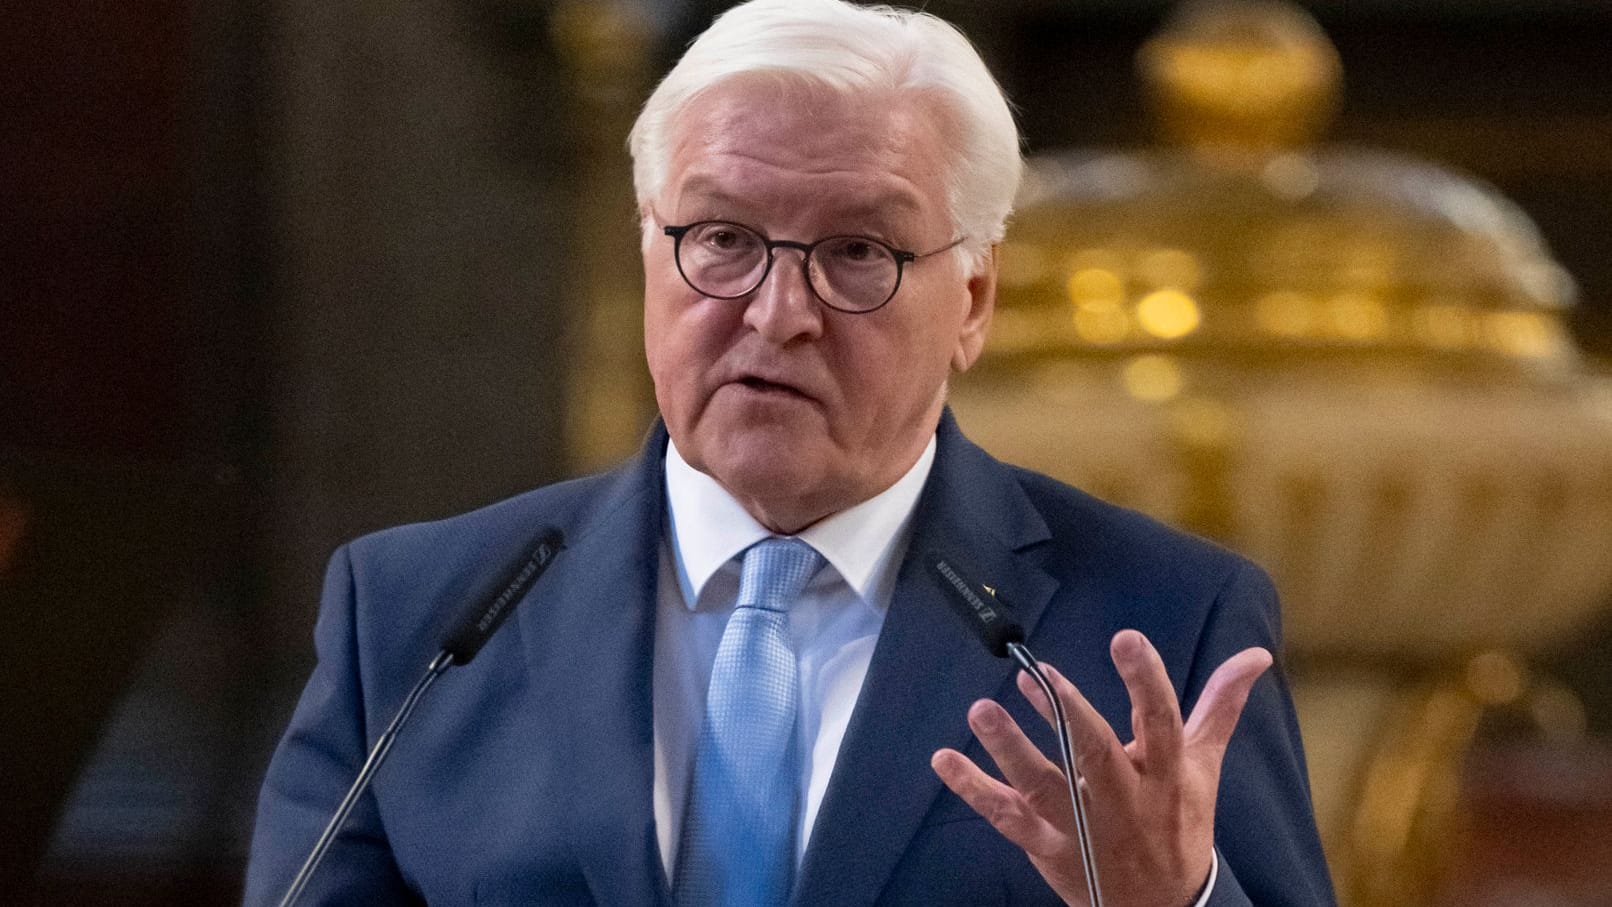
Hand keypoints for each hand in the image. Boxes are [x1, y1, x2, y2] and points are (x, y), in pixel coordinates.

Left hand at [930, 630, 1272, 906]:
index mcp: (1165, 774)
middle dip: (1069, 716)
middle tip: (1041, 675)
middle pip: (1095, 756)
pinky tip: (943, 760)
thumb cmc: (1178, 825)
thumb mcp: (1203, 767)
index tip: (1126, 639)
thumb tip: (1255, 655)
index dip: (1146, 682)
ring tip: (982, 711)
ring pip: (1042, 787)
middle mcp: (1123, 800)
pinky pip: (1006, 815)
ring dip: (1009, 749)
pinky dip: (973, 789)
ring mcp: (1082, 825)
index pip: (1161, 722)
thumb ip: (1220, 706)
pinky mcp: (1048, 845)